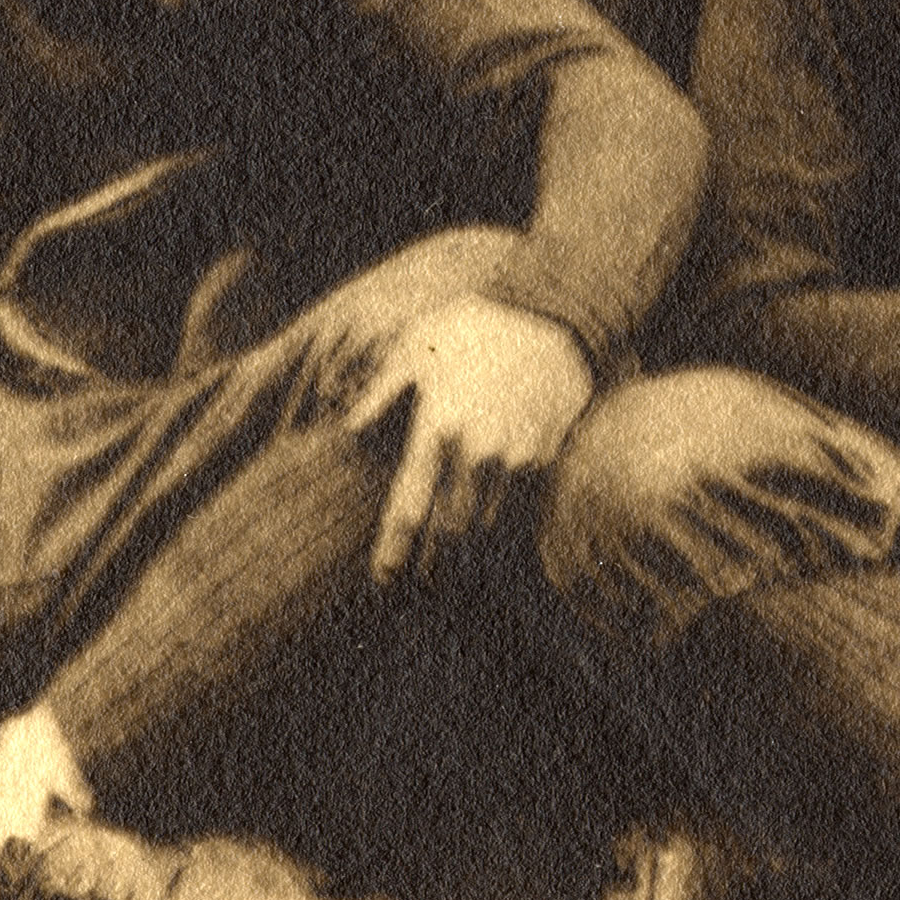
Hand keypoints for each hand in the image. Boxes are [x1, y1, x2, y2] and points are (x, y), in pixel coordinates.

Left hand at [353, 295, 595, 576]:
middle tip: (415, 584)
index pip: (410, 507)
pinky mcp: (546, 458)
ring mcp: (516, 460)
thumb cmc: (472, 327)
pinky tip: (487, 533)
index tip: (382, 578)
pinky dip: (499, 523)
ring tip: (449, 568)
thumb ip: (380, 392)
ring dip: (465, 550)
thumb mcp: (416, 348)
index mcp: (437, 428)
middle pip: (449, 532)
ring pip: (486, 526)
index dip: (394, 550)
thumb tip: (349, 427)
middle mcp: (477, 453)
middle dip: (431, 563)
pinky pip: (518, 507)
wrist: (550, 315)